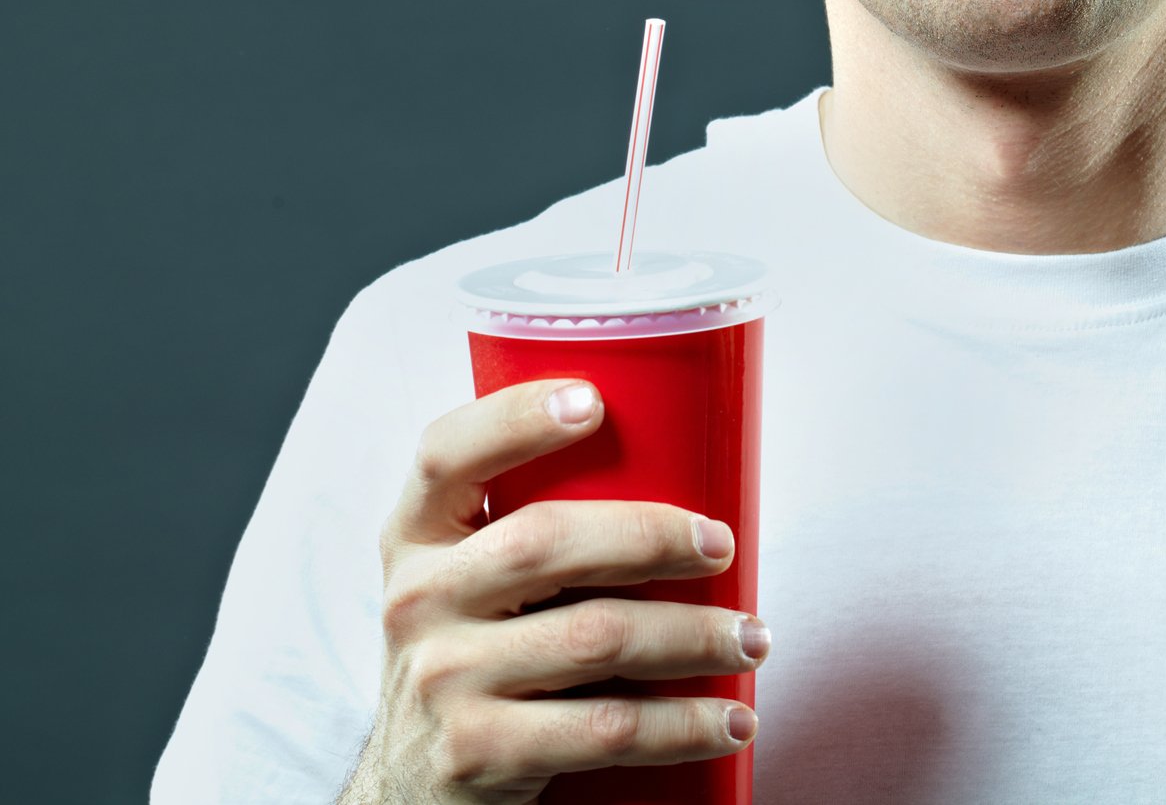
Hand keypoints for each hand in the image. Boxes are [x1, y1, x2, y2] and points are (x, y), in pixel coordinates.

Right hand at [340, 379, 768, 803]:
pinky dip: (684, 724)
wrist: (413, 790)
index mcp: (417, 536)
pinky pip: (605, 728)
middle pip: (545, 541)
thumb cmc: (479, 658)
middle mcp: (417, 599)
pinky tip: (729, 719)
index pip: (445, 455)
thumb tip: (685, 475)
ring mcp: (442, 679)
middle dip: (652, 535)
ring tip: (752, 638)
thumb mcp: (470, 586)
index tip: (594, 401)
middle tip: (722, 545)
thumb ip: (533, 533)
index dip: (514, 418)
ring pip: (595, 636)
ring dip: (694, 635)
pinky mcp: (477, 753)